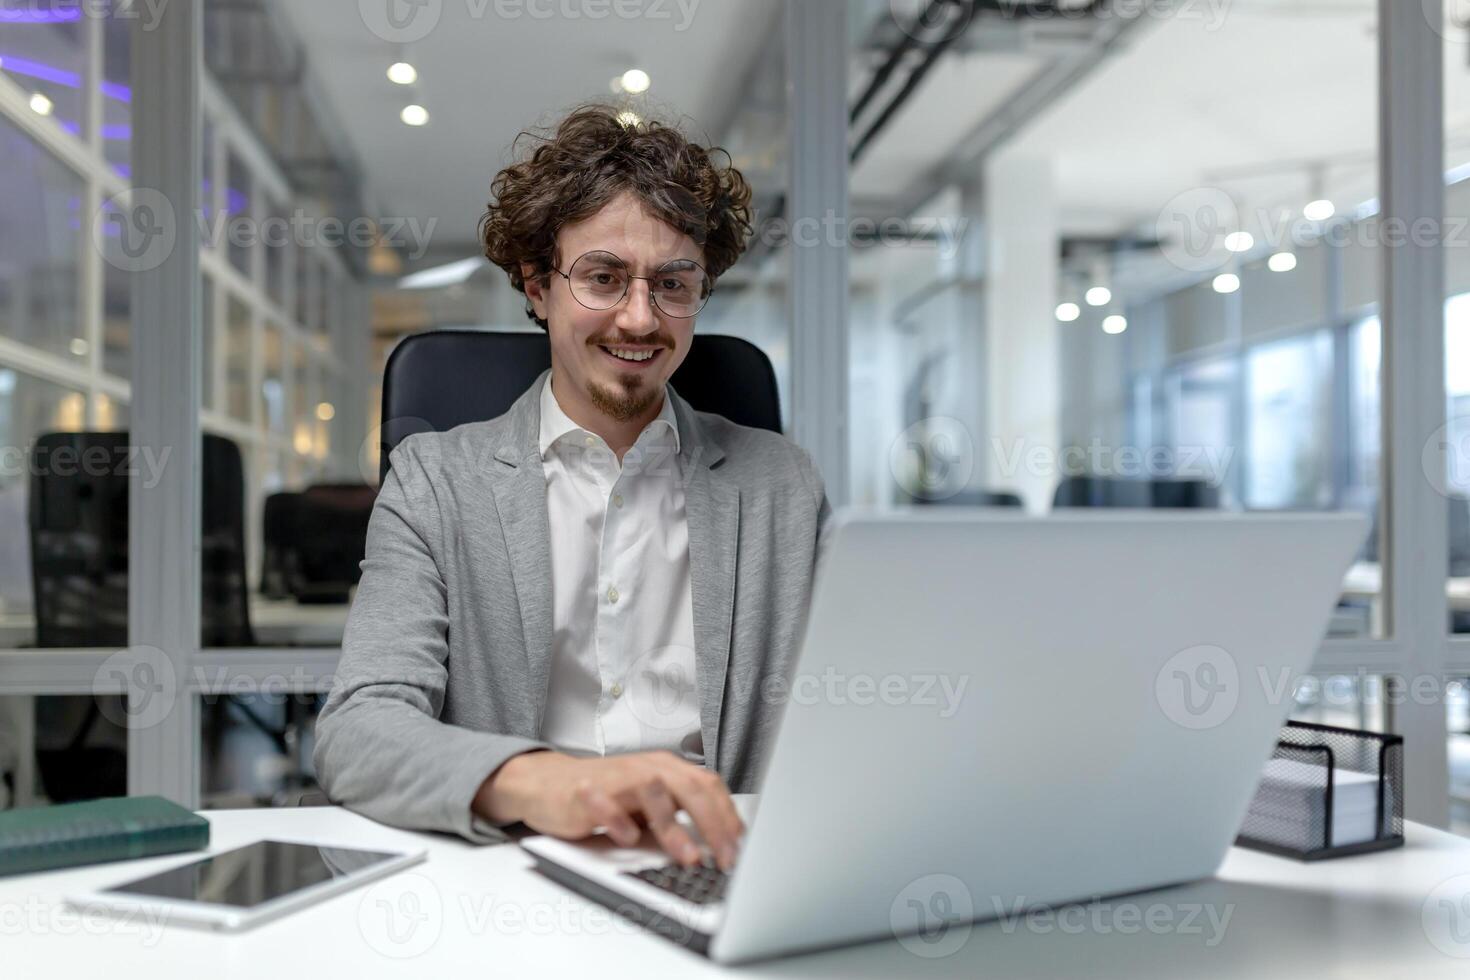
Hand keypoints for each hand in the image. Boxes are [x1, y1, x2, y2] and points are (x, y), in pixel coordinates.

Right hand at [474, 750, 743, 870]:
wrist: (550, 784)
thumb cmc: (607, 795)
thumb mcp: (650, 804)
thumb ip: (680, 817)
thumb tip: (719, 846)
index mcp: (667, 769)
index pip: (709, 786)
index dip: (728, 816)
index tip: (741, 848)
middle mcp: (647, 769)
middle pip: (689, 789)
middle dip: (713, 825)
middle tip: (725, 858)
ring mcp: (617, 778)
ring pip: (653, 794)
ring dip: (673, 828)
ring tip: (688, 857)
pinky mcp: (587, 792)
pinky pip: (607, 804)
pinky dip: (620, 822)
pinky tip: (628, 839)